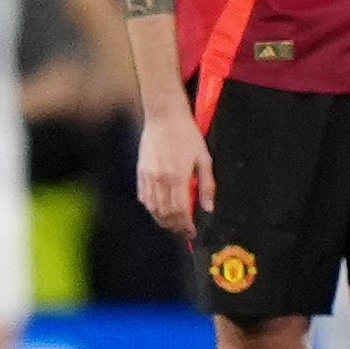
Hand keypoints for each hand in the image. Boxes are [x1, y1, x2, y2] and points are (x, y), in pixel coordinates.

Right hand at [135, 104, 211, 238]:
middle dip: (175, 227)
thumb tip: (208, 208)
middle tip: (183, 232)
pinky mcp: (140, 172)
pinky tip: (159, 211)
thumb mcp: (203, 158)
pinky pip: (144, 197)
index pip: (181, 211)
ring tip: (172, 226)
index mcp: (178, 177)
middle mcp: (161, 180)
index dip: (186, 226)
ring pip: (153, 209)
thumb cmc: (187, 134)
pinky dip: (151, 209)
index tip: (192, 232)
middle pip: (166, 214)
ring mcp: (148, 177)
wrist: (164, 116)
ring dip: (163, 221)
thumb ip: (207, 185)